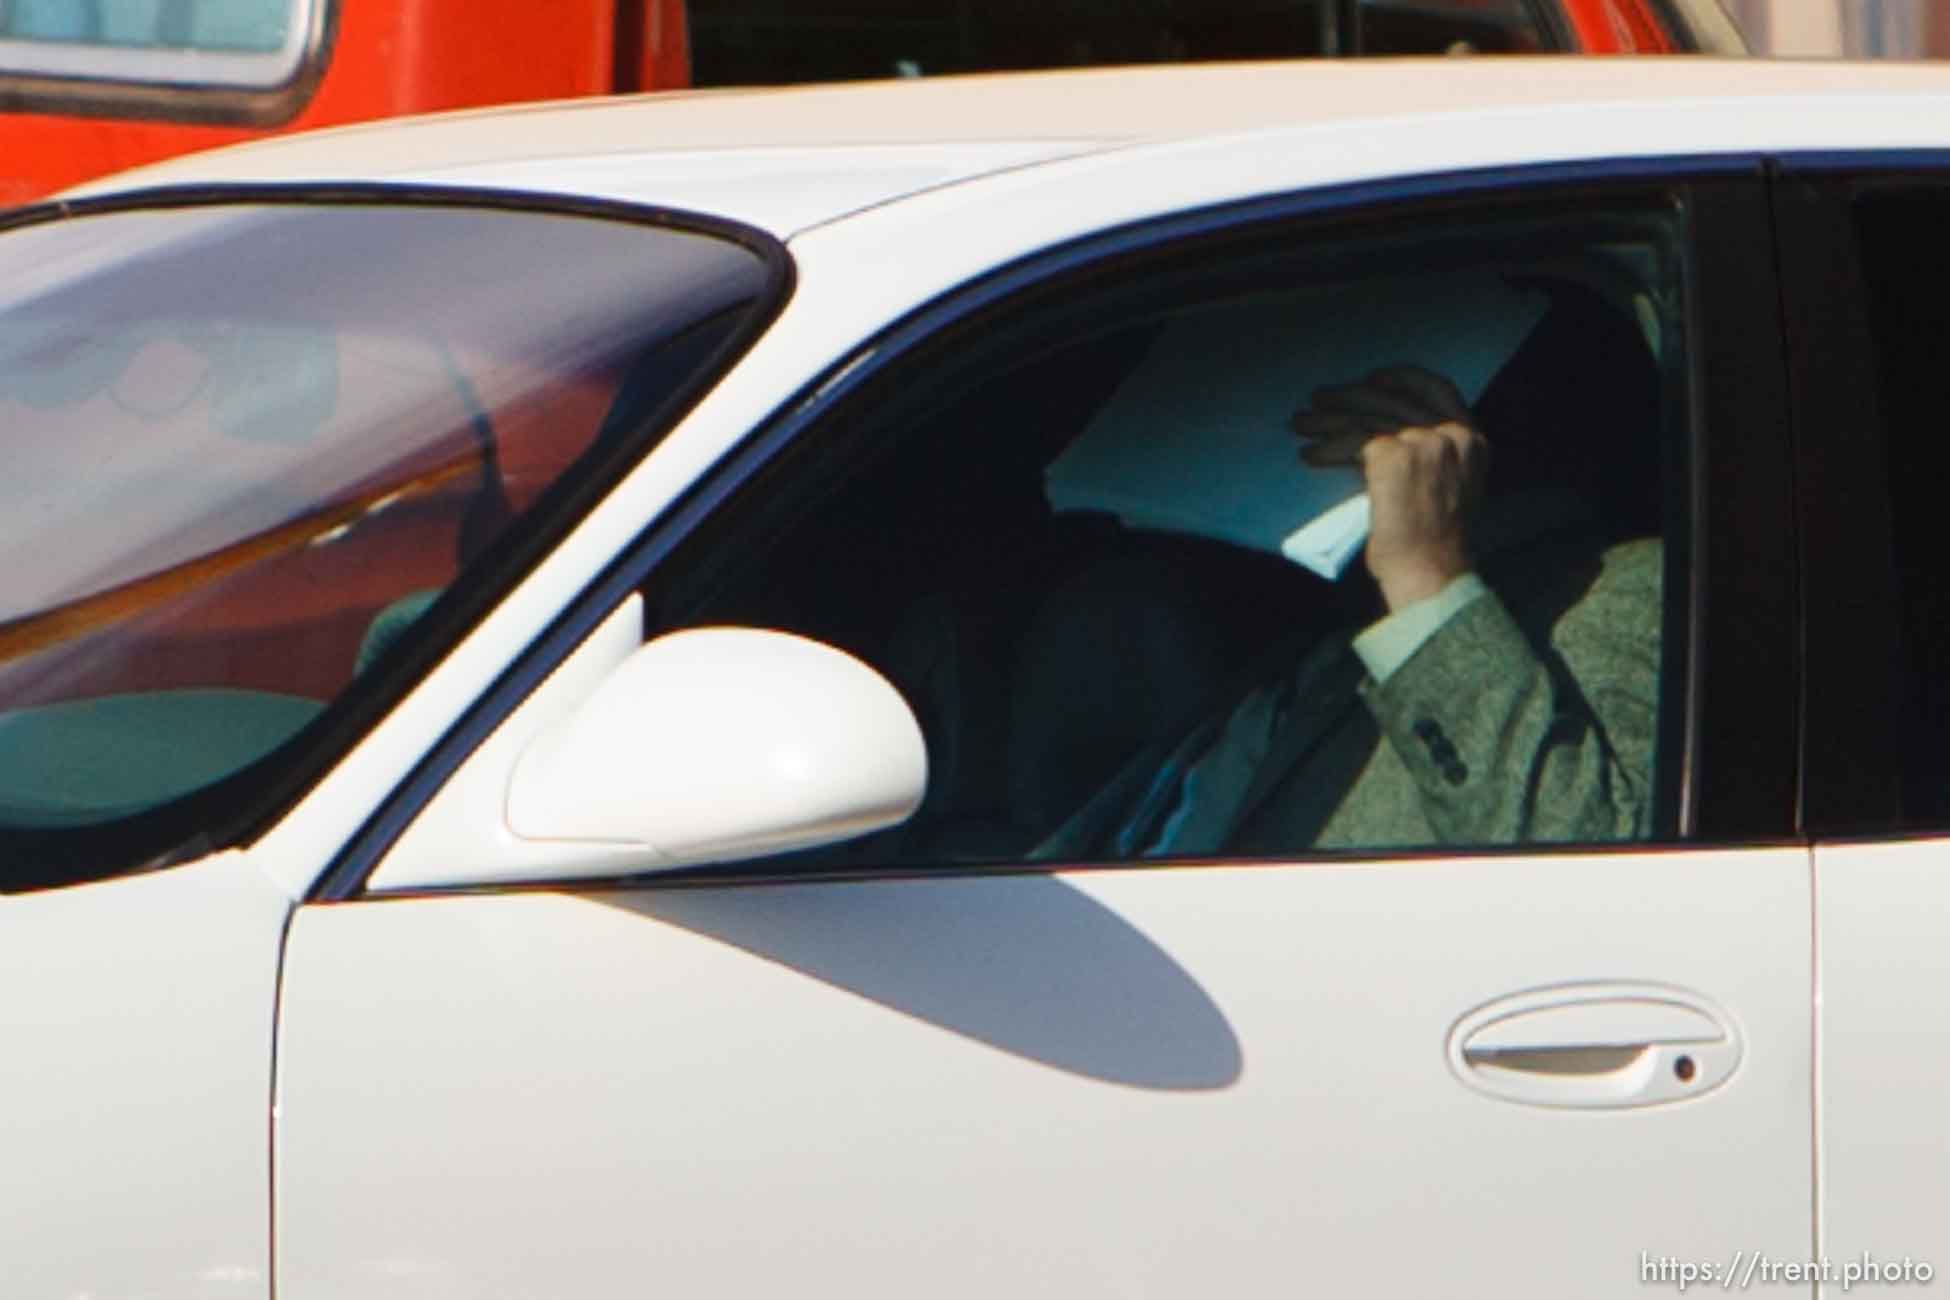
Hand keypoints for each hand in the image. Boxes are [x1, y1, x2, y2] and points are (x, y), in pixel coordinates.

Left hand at [1292, 365, 1487, 610]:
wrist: (1430, 572)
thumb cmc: (1432, 544)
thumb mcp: (1449, 487)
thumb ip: (1431, 456)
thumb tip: (1383, 437)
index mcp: (1472, 439)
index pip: (1439, 389)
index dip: (1403, 378)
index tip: (1374, 377)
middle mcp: (1452, 434)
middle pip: (1393, 399)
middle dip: (1350, 398)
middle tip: (1318, 401)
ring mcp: (1423, 442)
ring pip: (1368, 417)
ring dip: (1328, 420)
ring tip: (1301, 425)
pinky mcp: (1392, 456)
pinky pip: (1352, 440)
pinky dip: (1327, 447)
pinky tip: (1309, 454)